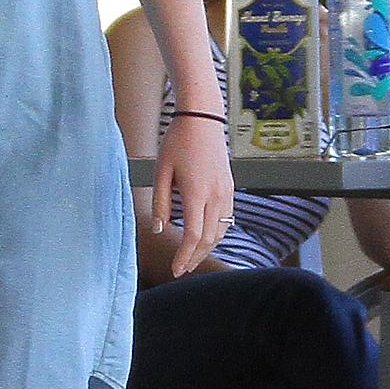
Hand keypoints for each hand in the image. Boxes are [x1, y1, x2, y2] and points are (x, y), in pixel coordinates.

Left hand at [154, 114, 233, 276]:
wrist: (202, 118)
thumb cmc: (177, 141)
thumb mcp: (161, 171)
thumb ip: (160, 202)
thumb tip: (159, 229)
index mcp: (197, 192)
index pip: (193, 235)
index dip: (184, 256)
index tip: (176, 269)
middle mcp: (216, 195)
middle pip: (209, 238)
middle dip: (194, 257)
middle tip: (181, 270)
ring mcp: (227, 191)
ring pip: (221, 231)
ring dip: (206, 247)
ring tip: (190, 258)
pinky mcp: (230, 187)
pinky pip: (226, 218)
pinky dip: (216, 233)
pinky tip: (204, 238)